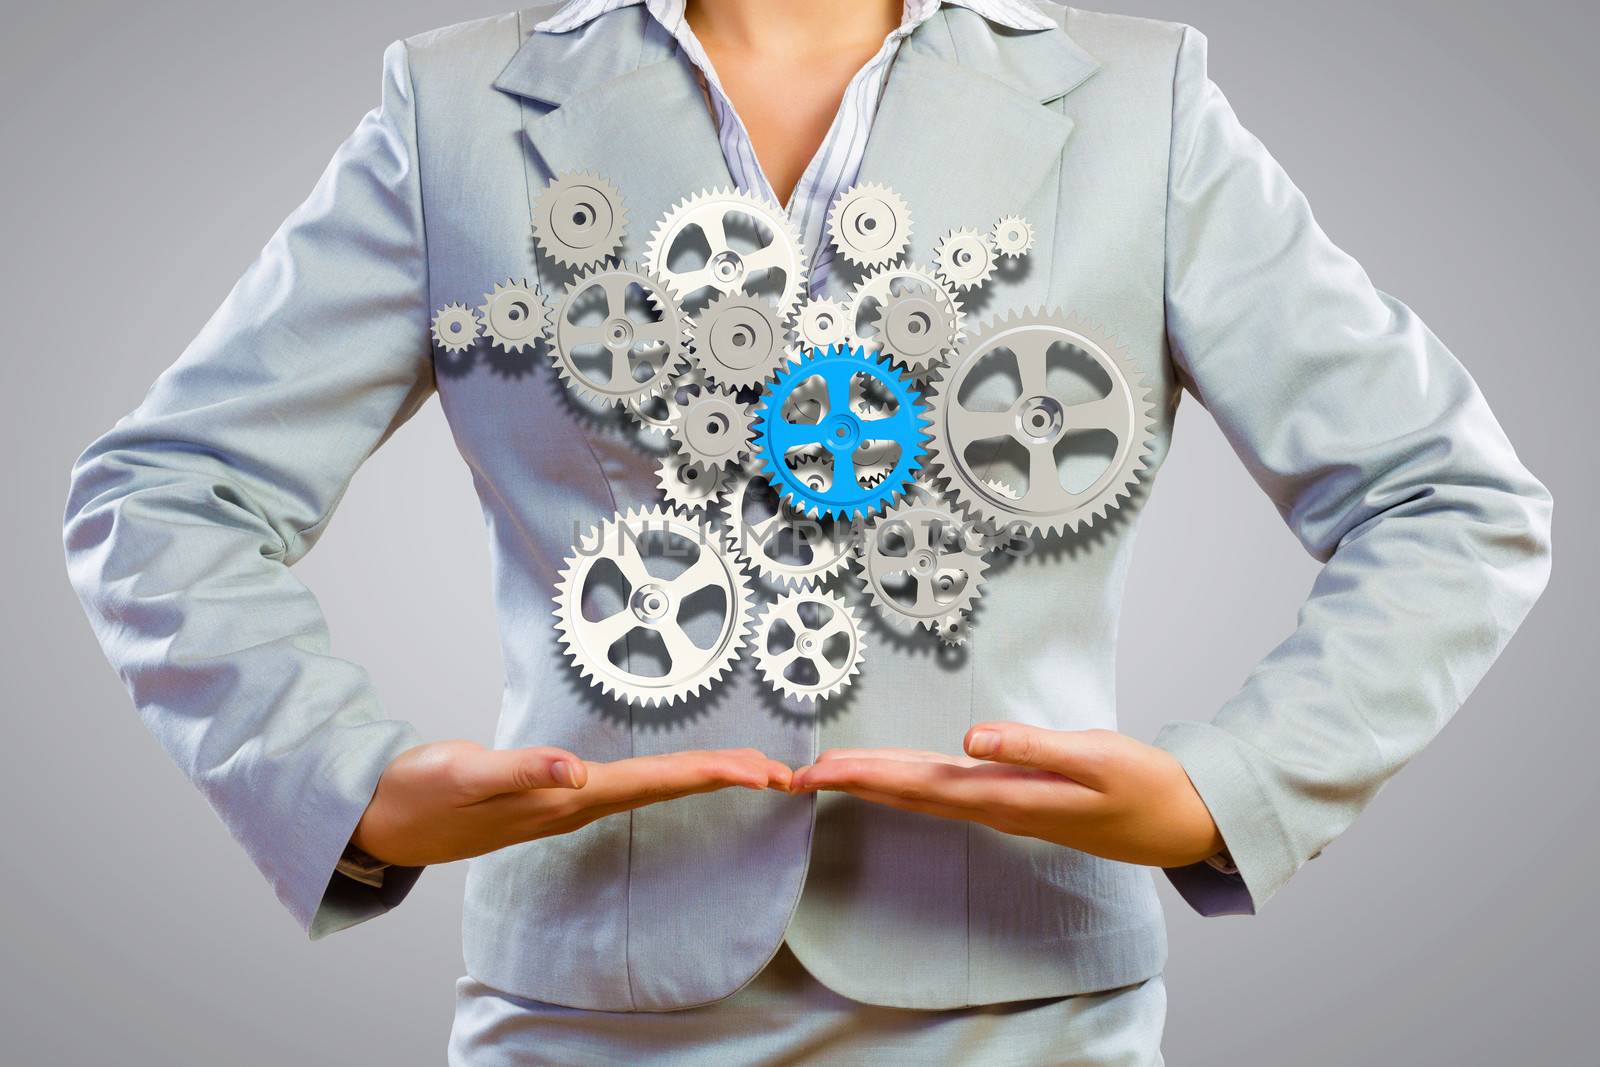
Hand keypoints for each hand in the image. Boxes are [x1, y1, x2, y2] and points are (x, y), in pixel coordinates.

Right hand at [352, 740, 791, 866]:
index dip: (709, 775)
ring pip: (649, 790)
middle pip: (664, 790)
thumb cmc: (419, 796)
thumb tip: (574, 770)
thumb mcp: (464, 775)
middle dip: (724, 778)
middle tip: (781, 773)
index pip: (653, 785)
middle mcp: (573, 804)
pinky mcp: (550, 793)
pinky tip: (673, 775)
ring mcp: (563, 802)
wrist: (382, 819)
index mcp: (564, 799)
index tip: (759, 773)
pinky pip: (624, 786)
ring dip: (700, 778)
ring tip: (748, 772)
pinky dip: (662, 776)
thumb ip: (519, 771)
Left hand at [790, 724, 1223, 868]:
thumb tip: (970, 738)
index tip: (818, 770)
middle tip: (795, 774)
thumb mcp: (1096, 760)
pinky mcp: (1016, 797)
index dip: (865, 776)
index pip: (918, 785)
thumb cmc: (1143, 788)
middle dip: (852, 780)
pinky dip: (910, 781)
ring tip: (828, 772)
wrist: (1180, 823)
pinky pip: (947, 790)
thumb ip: (1033, 748)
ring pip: (924, 792)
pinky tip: (894, 777)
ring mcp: (1004, 805)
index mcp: (1006, 796)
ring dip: (875, 781)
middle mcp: (995, 806)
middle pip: (909, 791)